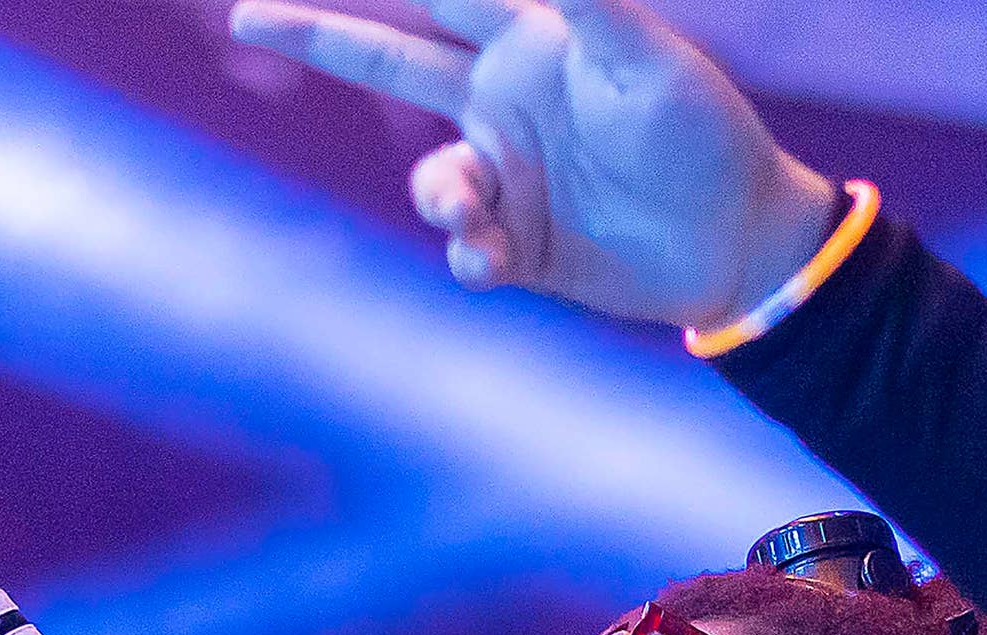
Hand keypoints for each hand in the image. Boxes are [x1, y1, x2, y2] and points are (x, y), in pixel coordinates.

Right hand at [227, 0, 843, 326]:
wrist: (740, 240)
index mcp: (530, 43)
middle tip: (246, 12)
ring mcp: (507, 177)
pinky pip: (463, 248)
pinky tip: (483, 258)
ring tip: (466, 210)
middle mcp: (504, 105)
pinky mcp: (518, 246)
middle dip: (319, 34)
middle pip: (390, 63)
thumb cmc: (703, 130)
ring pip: (432, 179)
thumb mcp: (642, 55)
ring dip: (441, 196)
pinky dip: (464, 252)